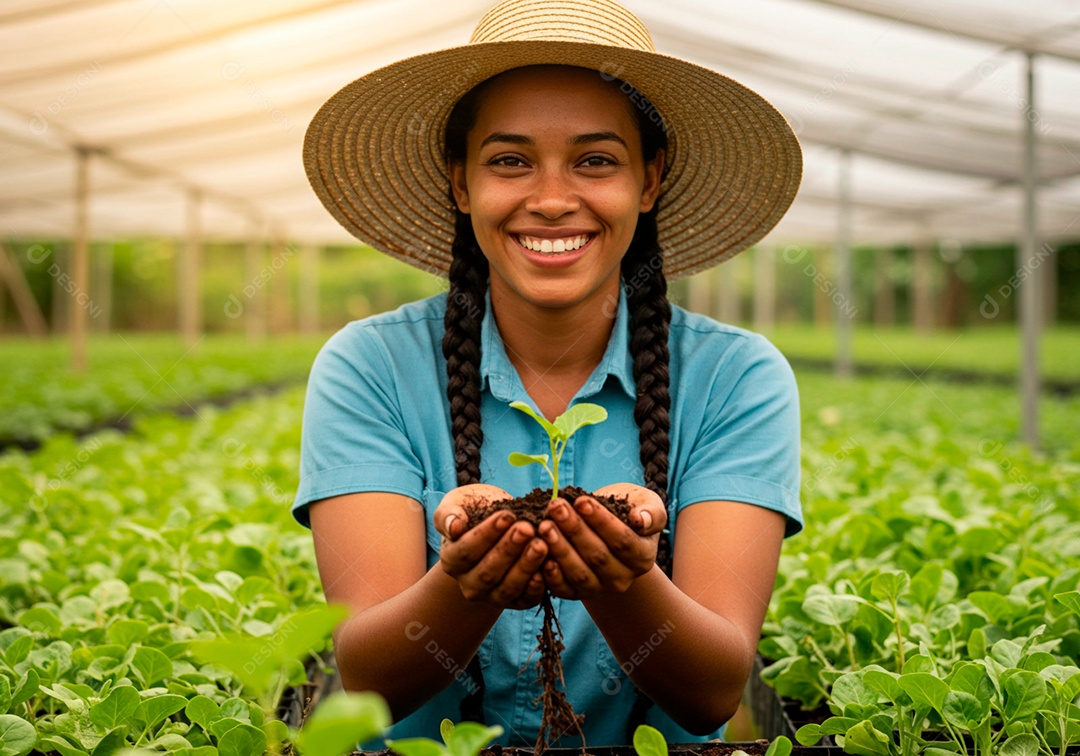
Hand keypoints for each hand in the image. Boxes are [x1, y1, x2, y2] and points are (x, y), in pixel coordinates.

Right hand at [434, 484, 547, 608]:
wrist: (499, 526)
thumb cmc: (476, 511)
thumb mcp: (458, 504)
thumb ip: (449, 514)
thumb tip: (454, 527)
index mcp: (452, 561)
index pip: (466, 552)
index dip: (486, 535)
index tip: (507, 515)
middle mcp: (469, 584)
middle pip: (488, 572)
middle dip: (509, 550)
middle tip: (527, 529)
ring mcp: (492, 596)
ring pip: (508, 588)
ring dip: (525, 567)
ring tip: (541, 544)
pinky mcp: (516, 602)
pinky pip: (525, 599)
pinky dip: (537, 586)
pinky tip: (548, 567)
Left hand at [537, 482, 666, 599]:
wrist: (604, 529)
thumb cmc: (626, 510)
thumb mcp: (645, 503)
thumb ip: (651, 512)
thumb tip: (640, 520)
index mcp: (642, 557)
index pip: (622, 540)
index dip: (601, 521)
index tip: (582, 500)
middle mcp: (623, 578)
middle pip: (598, 556)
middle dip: (575, 530)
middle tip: (556, 507)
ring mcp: (599, 589)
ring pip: (579, 574)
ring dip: (559, 549)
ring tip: (544, 525)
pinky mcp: (576, 594)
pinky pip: (563, 589)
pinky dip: (550, 575)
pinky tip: (540, 554)